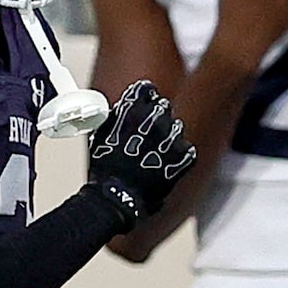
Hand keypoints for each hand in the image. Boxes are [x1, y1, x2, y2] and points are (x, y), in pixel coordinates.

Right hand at [86, 80, 195, 226]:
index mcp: (133, 108)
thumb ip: (115, 119)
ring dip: (168, 137)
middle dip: (156, 119)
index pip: (146, 90)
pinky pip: (186, 150)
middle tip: (147, 137)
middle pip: (163, 107)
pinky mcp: (182, 156)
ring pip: (176, 128)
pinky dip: (179, 157)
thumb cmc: (104, 170)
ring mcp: (171, 136)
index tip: (142, 107)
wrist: (117, 197)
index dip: (144, 100)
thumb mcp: (101, 136)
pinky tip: (166, 166)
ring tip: (155, 155)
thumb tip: (120, 112)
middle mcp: (155, 117)